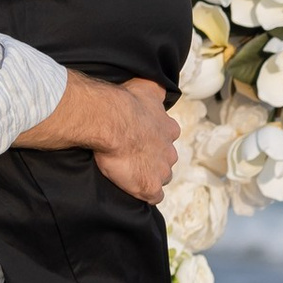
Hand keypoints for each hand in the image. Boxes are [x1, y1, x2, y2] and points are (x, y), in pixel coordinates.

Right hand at [15, 70, 178, 204]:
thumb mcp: (147, 87)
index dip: (154, 140)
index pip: (167, 139)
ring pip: (161, 177)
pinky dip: (146, 194)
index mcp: (169, 129)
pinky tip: (134, 190)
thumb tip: (160, 86)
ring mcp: (162, 170)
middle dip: (153, 159)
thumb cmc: (126, 104)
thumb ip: (156, 89)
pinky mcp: (151, 186)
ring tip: (130, 173)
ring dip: (149, 176)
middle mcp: (170, 151)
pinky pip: (154, 196)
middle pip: (166, 160)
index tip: (140, 139)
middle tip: (133, 156)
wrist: (112, 121)